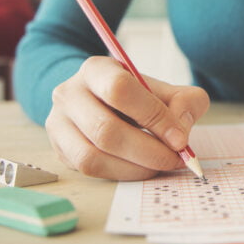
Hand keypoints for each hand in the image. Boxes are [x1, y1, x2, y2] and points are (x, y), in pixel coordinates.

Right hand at [46, 56, 209, 180]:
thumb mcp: (163, 90)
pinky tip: (140, 168)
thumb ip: (185, 101)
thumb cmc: (136, 96)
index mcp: (96, 69)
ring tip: (159, 164)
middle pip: (105, 130)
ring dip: (134, 168)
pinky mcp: (59, 150)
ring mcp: (58, 123)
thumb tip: (180, 131)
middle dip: (148, 151)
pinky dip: (121, 174)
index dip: (153, 116)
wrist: (99, 101)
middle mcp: (69, 94)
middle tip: (174, 158)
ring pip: (93, 156)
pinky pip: (89, 170)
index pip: (119, 90)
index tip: (179, 138)